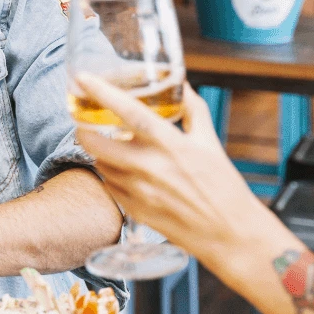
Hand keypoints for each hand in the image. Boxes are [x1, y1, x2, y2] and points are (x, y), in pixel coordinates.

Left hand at [73, 74, 268, 265]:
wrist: (231, 234)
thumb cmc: (224, 187)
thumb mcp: (211, 142)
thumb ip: (193, 110)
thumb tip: (182, 85)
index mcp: (171, 145)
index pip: (130, 113)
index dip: (103, 93)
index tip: (83, 79)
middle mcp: (150, 167)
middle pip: (96, 143)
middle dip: (83, 129)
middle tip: (84, 122)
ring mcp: (140, 192)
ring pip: (101, 164)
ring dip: (100, 152)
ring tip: (111, 147)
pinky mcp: (135, 211)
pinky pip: (110, 186)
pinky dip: (111, 175)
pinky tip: (123, 172)